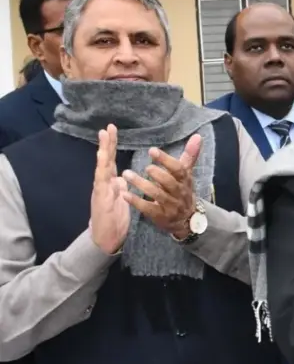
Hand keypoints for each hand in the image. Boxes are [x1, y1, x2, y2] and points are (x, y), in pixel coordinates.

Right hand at [89, 124, 129, 254]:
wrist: (108, 237)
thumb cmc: (115, 218)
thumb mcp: (122, 198)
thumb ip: (121, 187)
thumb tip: (123, 177)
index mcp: (112, 182)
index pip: (112, 160)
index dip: (112, 146)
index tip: (113, 130)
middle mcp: (104, 182)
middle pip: (106, 159)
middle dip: (107, 143)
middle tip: (109, 127)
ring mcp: (101, 188)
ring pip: (102, 166)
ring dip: (103, 150)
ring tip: (104, 135)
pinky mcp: (100, 197)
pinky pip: (101, 180)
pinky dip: (101, 168)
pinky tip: (101, 158)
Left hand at [121, 135, 202, 239]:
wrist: (186, 219)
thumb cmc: (182, 191)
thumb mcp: (186, 174)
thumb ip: (190, 155)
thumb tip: (198, 136)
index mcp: (185, 180)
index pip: (179, 169)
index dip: (166, 160)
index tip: (152, 150)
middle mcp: (179, 193)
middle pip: (170, 183)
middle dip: (157, 174)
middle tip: (145, 166)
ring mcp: (170, 206)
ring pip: (157, 195)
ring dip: (142, 185)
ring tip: (126, 175)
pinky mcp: (160, 217)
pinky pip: (148, 209)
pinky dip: (136, 202)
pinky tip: (125, 194)